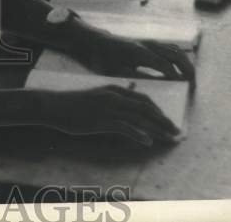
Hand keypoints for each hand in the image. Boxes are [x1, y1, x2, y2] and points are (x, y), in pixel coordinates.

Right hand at [39, 84, 180, 145]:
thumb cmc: (75, 102)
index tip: (168, 121)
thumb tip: (131, 90)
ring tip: (168, 138)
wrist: (55, 105)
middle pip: (146, 108)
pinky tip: (147, 141)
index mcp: (114, 89)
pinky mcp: (101, 120)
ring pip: (139, 118)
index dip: (158, 110)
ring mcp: (108, 108)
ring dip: (156, 129)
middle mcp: (114, 96)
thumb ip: (115, 94)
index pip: (143, 99)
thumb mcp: (97, 94)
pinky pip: (124, 127)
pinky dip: (138, 134)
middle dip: (163, 120)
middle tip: (176, 131)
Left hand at [85, 34, 195, 84]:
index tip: (184, 86)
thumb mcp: (116, 72)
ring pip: (175, 50)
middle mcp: (147, 45)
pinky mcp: (151, 44)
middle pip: (174, 54)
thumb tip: (152, 88)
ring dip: (185, 63)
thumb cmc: (104, 60)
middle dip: (186, 68)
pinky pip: (171, 49)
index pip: (163, 63)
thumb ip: (135, 79)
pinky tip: (183, 70)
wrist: (97, 42)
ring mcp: (150, 42)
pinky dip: (180, 58)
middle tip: (193, 84)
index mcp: (138, 52)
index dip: (175, 75)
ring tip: (191, 78)